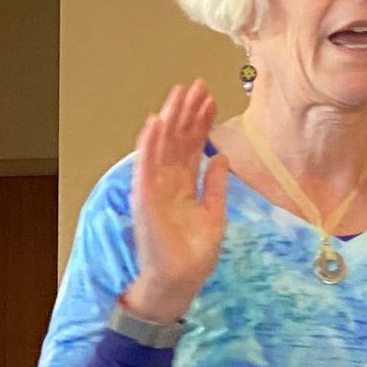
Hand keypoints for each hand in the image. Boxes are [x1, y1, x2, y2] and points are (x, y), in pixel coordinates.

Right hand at [123, 81, 229, 323]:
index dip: (201, 122)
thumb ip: (215, 186)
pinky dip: (149, 144)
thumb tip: (222, 158)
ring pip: (162, 146)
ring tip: (180, 93)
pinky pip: (145, 166)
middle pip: (178, 139)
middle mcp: (168, 182)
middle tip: (197, 85)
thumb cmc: (194, 255)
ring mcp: (154, 188)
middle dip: (187, 112)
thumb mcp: (214, 215)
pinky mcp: (144, 198)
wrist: (179, 281)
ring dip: (170, 118)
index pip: (193, 146)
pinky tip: (155, 122)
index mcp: (185, 185)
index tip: (211, 98)